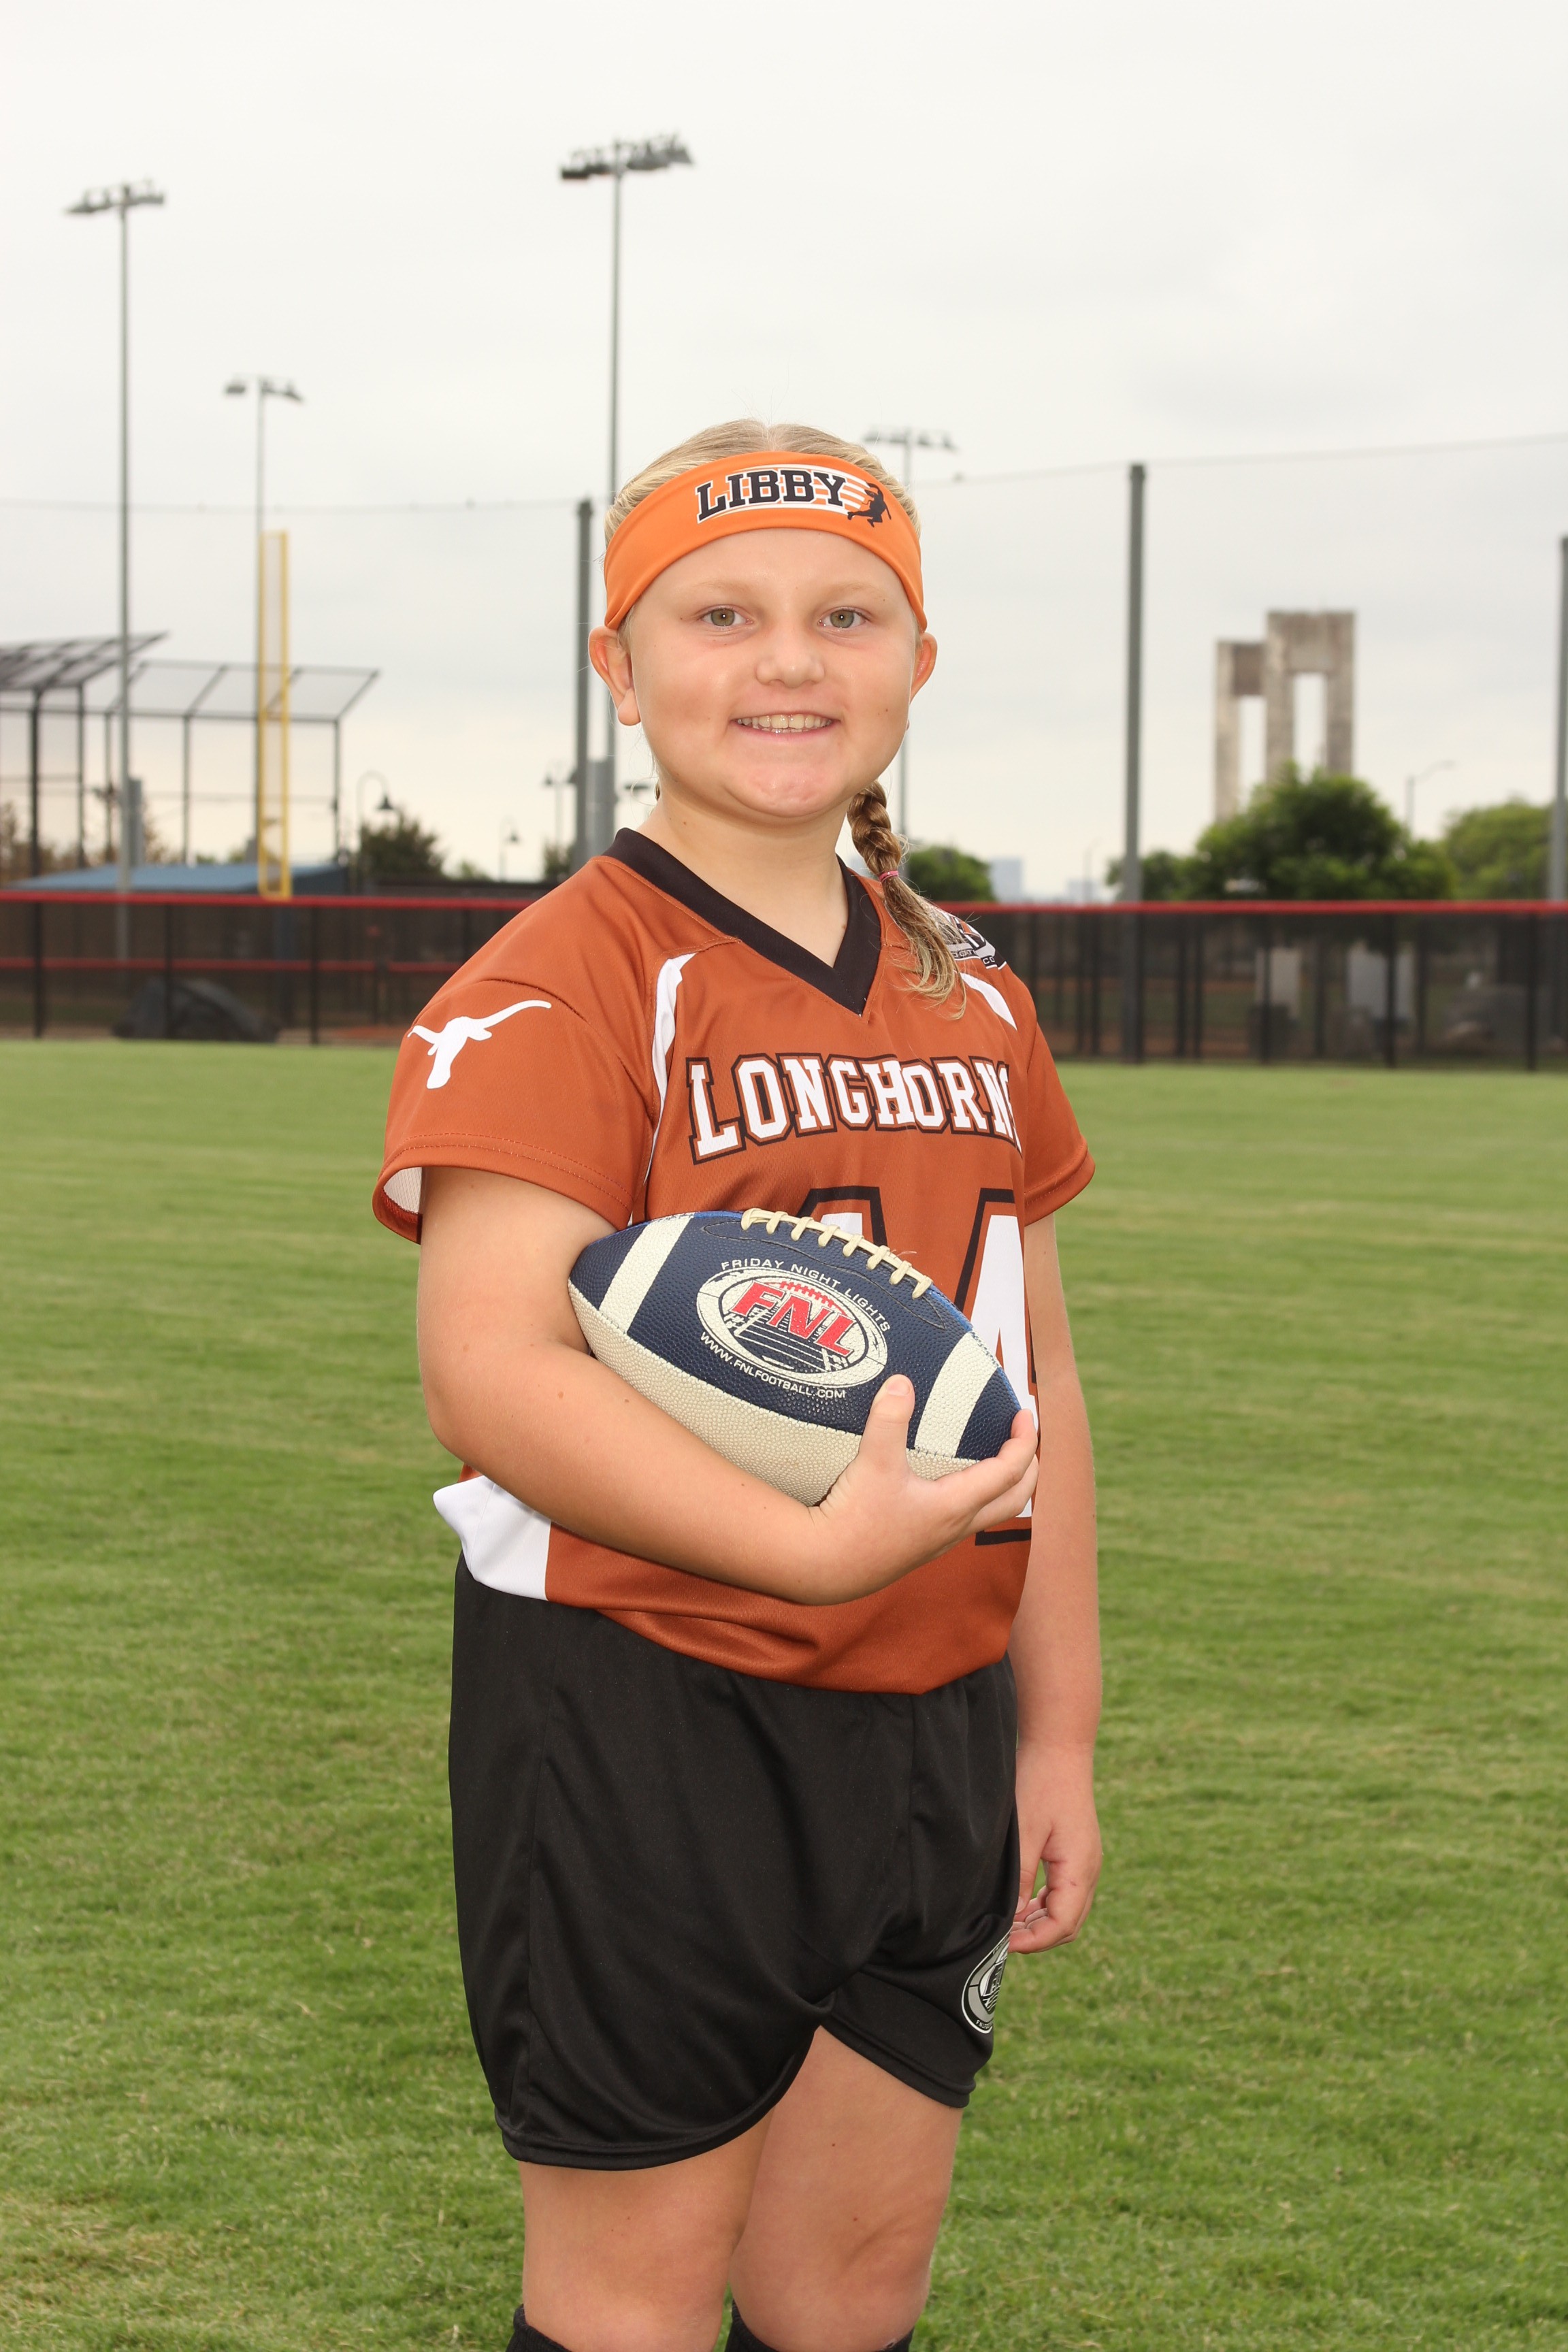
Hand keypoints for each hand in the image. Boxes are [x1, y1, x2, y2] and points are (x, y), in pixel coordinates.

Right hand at [804, 1377, 1037, 1603]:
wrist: (827, 1568)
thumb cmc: (854, 1520)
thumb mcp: (872, 1463)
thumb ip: (889, 1420)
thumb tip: (902, 1382)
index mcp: (955, 1505)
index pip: (1009, 1472)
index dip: (1024, 1442)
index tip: (1024, 1415)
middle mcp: (955, 1526)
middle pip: (1014, 1500)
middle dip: (1028, 1468)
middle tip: (1023, 1438)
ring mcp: (940, 1540)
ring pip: (990, 1513)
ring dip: (1003, 1486)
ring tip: (995, 1457)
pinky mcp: (922, 1545)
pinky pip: (964, 1520)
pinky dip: (975, 1497)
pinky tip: (950, 1483)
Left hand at [1010, 1742, 1100, 1953]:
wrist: (1058, 1746)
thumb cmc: (1040, 1784)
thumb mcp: (1024, 1834)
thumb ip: (1019, 1879)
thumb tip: (1012, 1919)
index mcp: (1080, 1870)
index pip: (1062, 1926)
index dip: (1033, 1942)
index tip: (1003, 1945)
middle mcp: (1089, 1870)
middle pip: (1067, 1924)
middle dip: (1036, 1938)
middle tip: (1001, 1940)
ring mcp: (1085, 1862)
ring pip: (1067, 1910)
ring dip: (1039, 1922)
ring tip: (1007, 1924)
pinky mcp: (1076, 1852)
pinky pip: (1064, 1892)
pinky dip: (1043, 1905)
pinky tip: (1020, 1902)